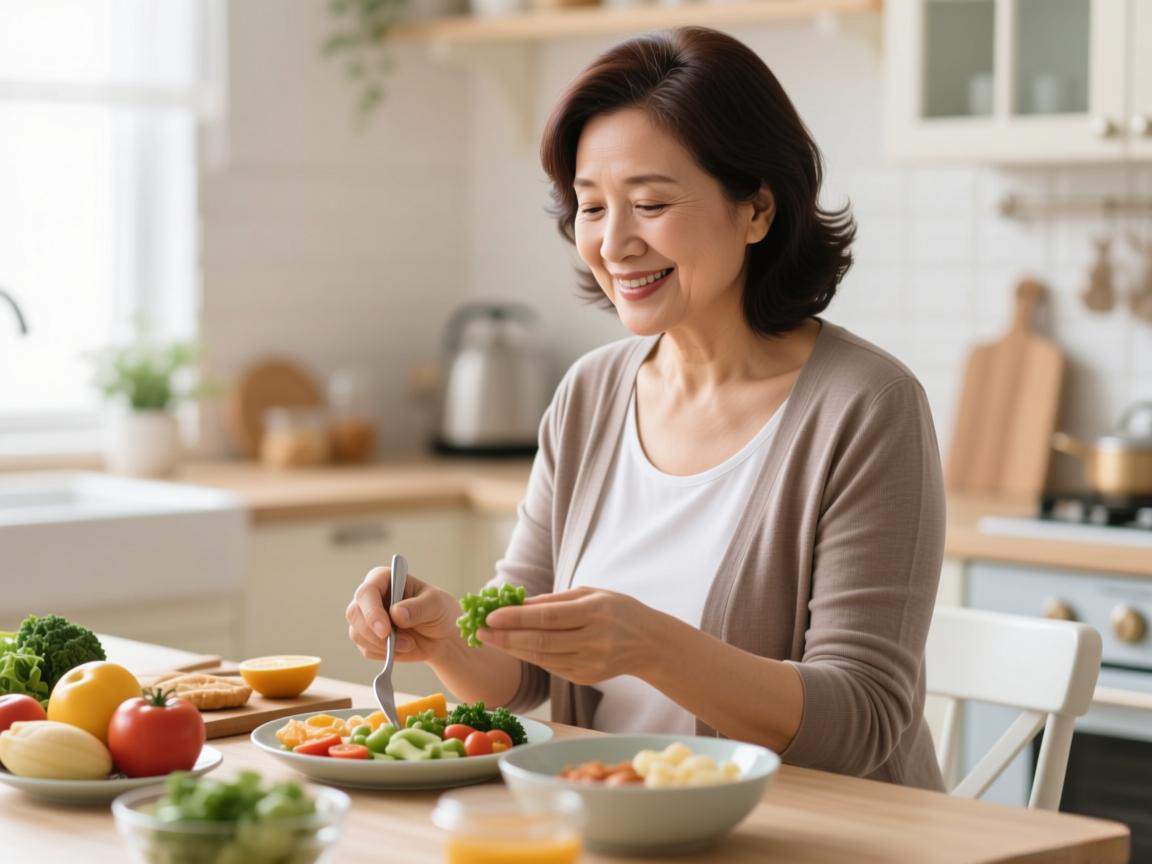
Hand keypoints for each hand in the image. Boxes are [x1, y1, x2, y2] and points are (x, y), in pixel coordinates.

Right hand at [346, 567, 458, 663]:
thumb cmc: (439, 612)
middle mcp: (371, 596)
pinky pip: (366, 649)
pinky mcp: (368, 638)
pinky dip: (384, 653)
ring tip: (409, 644)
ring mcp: (367, 617)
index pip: (367, 591)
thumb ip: (417, 607)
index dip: (372, 611)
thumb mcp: (436, 605)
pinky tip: (403, 647)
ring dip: (382, 645)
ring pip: (357, 633)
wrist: (442, 636)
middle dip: (373, 632)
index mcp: (384, 579)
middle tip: (396, 643)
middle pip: (354, 613)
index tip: (385, 630)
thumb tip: (396, 613)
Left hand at [477, 587, 658, 685]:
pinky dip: (530, 656)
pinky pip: (551, 666)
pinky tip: (514, 647)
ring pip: (543, 657)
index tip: (490, 616)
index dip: (517, 618)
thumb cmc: (618, 610)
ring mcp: (590, 663)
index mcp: (596, 612)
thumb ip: (556, 600)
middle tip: (479, 631)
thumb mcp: (592, 594)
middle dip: (506, 637)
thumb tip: (518, 603)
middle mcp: (594, 640)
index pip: (549, 617)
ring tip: (489, 639)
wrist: (650, 643)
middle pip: (542, 641)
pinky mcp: (585, 677)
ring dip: (513, 649)